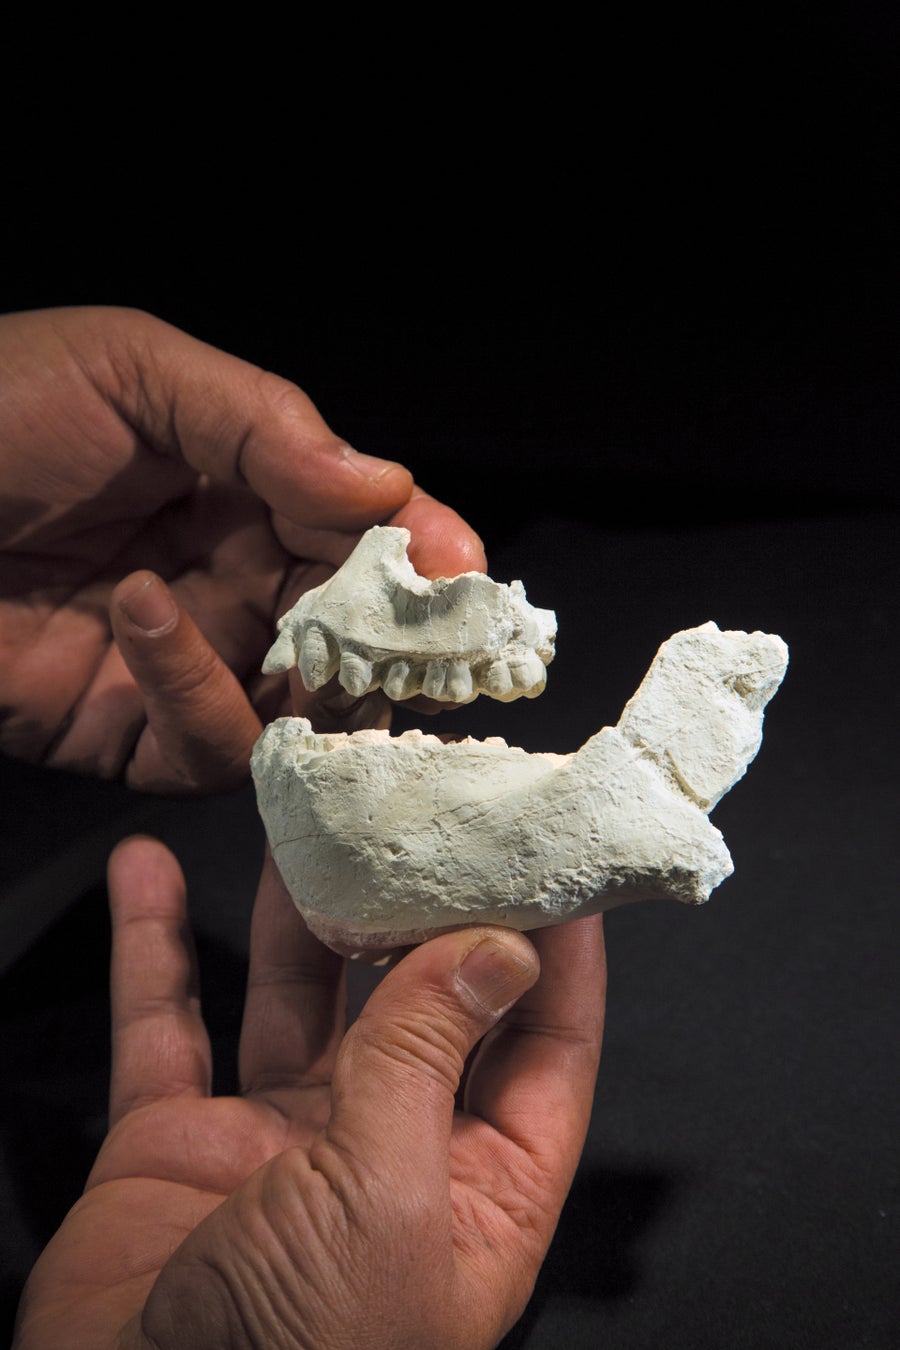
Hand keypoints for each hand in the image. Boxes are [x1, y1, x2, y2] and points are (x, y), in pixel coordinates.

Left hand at [0, 307, 484, 789]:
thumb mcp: (132, 370)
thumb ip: (267, 424)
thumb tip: (389, 490)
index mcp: (251, 491)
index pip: (370, 533)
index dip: (427, 553)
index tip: (464, 572)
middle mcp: (237, 584)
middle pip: (359, 633)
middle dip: (399, 641)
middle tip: (423, 643)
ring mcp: (190, 667)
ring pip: (305, 710)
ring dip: (306, 677)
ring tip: (266, 617)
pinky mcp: (133, 737)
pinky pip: (208, 749)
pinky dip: (195, 694)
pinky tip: (140, 613)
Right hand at [14, 838, 604, 1349]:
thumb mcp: (388, 1195)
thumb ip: (430, 1059)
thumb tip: (501, 949)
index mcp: (475, 1189)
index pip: (544, 1048)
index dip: (556, 952)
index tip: (554, 859)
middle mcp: (386, 1156)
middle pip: (419, 1003)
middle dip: (419, 907)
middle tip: (425, 811)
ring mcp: (278, 1146)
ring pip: (299, 997)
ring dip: (296, 910)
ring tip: (307, 818)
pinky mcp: (178, 1142)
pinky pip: (164, 1025)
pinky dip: (151, 946)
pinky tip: (144, 872)